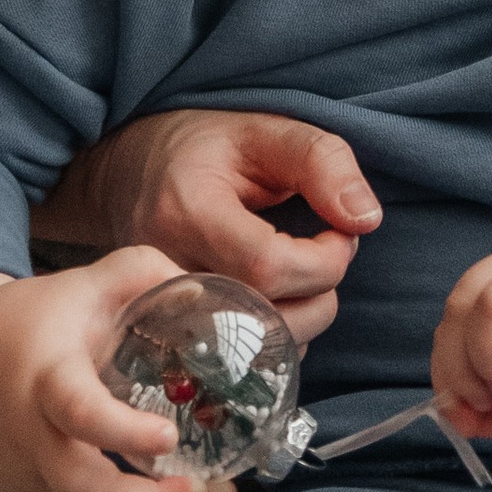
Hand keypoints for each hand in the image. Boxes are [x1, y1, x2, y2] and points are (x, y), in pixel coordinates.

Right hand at [0, 247, 239, 491]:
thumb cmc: (24, 321)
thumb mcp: (78, 285)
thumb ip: (139, 273)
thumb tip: (199, 285)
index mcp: (43, 377)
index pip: (78, 412)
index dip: (123, 432)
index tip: (167, 437)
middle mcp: (29, 436)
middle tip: (205, 487)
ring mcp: (26, 475)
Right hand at [35, 107, 380, 341]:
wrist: (126, 174)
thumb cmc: (203, 149)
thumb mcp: (264, 131)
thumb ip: (321, 162)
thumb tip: (365, 219)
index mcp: (186, 212)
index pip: (268, 267)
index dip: (324, 261)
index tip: (341, 233)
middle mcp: (165, 270)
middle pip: (263, 318)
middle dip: (322, 296)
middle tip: (330, 253)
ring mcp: (163, 309)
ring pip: (252, 350)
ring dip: (304, 321)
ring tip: (308, 273)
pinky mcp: (170, 333)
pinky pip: (236, 360)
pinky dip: (276, 339)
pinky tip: (282, 299)